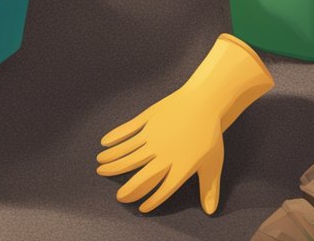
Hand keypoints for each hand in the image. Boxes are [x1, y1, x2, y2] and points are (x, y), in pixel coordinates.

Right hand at [95, 34, 272, 213]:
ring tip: (100, 167)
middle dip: (128, 188)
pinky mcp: (148, 120)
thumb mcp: (213, 164)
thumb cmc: (210, 135)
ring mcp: (153, 136)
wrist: (204, 102)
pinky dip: (114, 137)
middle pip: (141, 175)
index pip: (163, 188)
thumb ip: (209, 189)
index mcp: (181, 165)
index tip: (140, 207)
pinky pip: (127, 131)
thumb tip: (210, 212)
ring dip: (113, 162)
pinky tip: (104, 143)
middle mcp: (164, 153)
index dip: (151, 199)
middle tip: (118, 197)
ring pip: (128, 153)